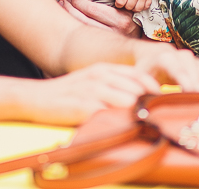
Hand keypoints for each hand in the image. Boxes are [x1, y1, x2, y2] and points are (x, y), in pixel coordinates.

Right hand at [26, 62, 163, 125]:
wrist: (36, 97)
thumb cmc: (67, 93)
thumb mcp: (92, 80)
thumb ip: (113, 84)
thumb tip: (139, 98)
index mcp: (104, 69)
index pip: (140, 75)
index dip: (154, 90)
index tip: (162, 103)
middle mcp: (101, 76)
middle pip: (138, 90)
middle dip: (148, 105)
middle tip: (155, 118)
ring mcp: (93, 90)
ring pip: (129, 101)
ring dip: (136, 115)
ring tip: (140, 126)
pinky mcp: (85, 106)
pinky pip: (111, 115)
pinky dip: (120, 123)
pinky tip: (121, 129)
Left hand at [59, 0, 140, 36]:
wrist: (140, 41)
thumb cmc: (132, 20)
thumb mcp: (127, 7)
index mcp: (121, 20)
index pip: (94, 10)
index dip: (80, 3)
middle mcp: (114, 32)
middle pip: (85, 20)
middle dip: (71, 9)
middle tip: (63, 1)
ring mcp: (107, 41)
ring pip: (82, 29)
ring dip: (70, 17)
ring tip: (63, 9)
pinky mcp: (102, 47)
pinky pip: (84, 36)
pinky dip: (75, 27)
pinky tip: (69, 20)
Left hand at [106, 0, 153, 11]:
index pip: (120, 3)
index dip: (118, 4)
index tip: (119, 1)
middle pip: (128, 7)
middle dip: (125, 5)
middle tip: (125, 0)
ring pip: (137, 9)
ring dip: (133, 7)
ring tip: (131, 2)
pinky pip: (146, 6)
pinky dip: (142, 7)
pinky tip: (138, 2)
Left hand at [133, 43, 198, 92]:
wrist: (155, 55)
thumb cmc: (146, 69)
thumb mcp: (140, 77)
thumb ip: (144, 88)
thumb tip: (151, 104)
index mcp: (166, 58)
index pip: (177, 68)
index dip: (185, 80)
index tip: (191, 93)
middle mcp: (182, 57)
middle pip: (195, 70)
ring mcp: (194, 61)